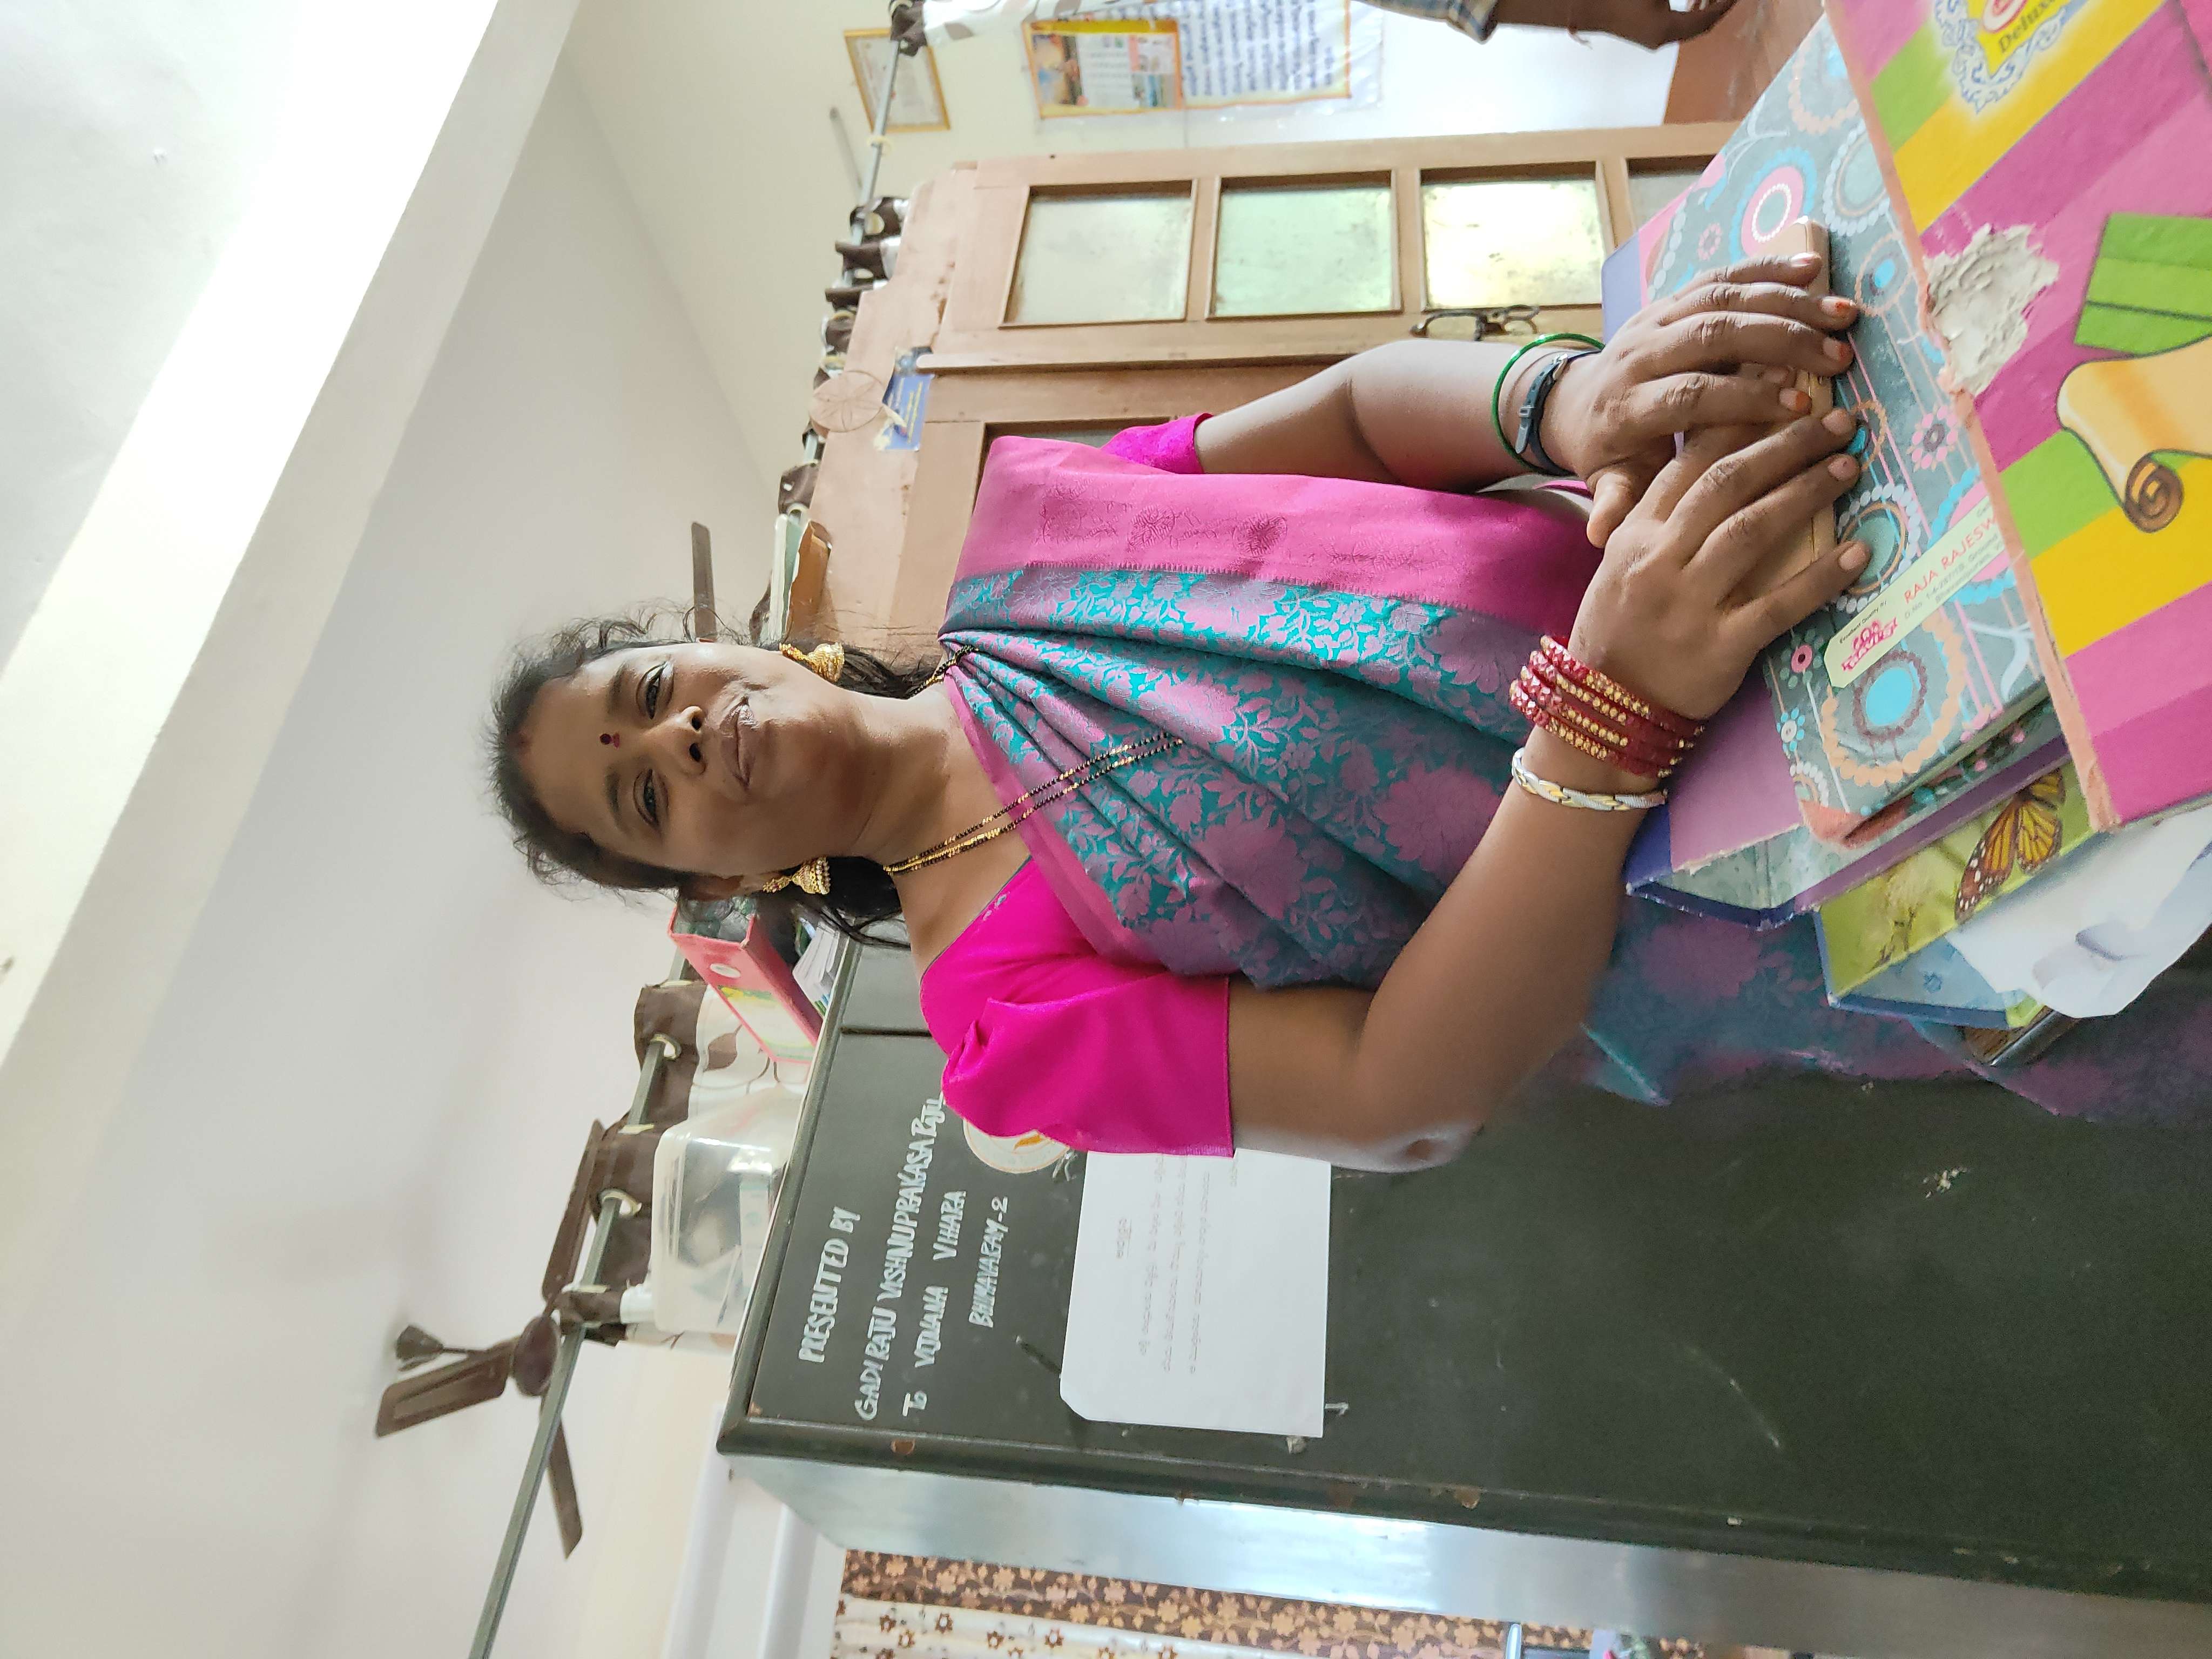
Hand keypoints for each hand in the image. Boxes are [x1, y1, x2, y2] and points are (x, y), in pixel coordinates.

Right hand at [1493, 0, 1739, 46]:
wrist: (1583, 6)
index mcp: (1668, 29)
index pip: (1708, 18)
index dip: (1725, 4)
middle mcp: (1662, 40)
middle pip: (1701, 26)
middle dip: (1716, 8)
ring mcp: (1652, 39)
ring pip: (1689, 28)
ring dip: (1702, 10)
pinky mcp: (1644, 35)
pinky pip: (1676, 27)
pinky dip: (1688, 13)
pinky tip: (1690, 1)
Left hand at [1537, 254, 1858, 545]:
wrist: (1576, 404)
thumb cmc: (1609, 452)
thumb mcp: (1609, 481)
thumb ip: (1613, 500)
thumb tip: (1603, 536)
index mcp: (1627, 405)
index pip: (1689, 394)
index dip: (1744, 397)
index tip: (1799, 408)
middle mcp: (1638, 353)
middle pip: (1712, 335)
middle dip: (1779, 342)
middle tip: (1837, 359)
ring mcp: (1654, 320)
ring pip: (1722, 299)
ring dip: (1787, 303)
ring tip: (1842, 318)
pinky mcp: (1670, 299)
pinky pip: (1720, 276)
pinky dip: (1767, 269)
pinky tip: (1814, 269)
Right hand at [1566, 409, 1869, 720]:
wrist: (1604, 711)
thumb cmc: (1618, 633)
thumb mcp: (1622, 567)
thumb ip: (1660, 521)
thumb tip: (1719, 466)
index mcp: (1634, 535)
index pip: (1690, 462)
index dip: (1742, 422)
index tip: (1787, 395)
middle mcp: (1658, 560)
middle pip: (1728, 484)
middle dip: (1787, 445)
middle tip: (1837, 423)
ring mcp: (1688, 604)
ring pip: (1752, 530)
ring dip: (1805, 492)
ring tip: (1848, 466)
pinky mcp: (1719, 647)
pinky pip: (1778, 605)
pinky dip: (1820, 577)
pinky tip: (1856, 553)